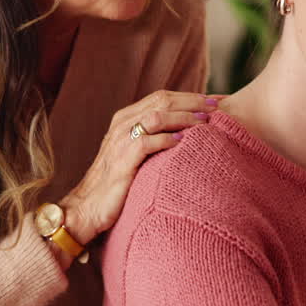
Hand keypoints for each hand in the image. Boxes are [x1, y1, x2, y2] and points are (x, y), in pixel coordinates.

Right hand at [59, 90, 220, 247]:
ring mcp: (120, 140)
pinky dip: (167, 139)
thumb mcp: (134, 155)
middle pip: (162, 101)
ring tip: (206, 123)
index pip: (162, 97)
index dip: (190, 96)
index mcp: (125, 118)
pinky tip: (184, 141)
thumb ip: (153, 139)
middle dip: (193, 102)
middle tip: (218, 107)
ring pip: (157, 116)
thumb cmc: (116, 184)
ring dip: (184, 117)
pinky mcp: (121, 160)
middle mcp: (122, 124)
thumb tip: (188, 134)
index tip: (216, 101)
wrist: (87, 208)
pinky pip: (147, 142)